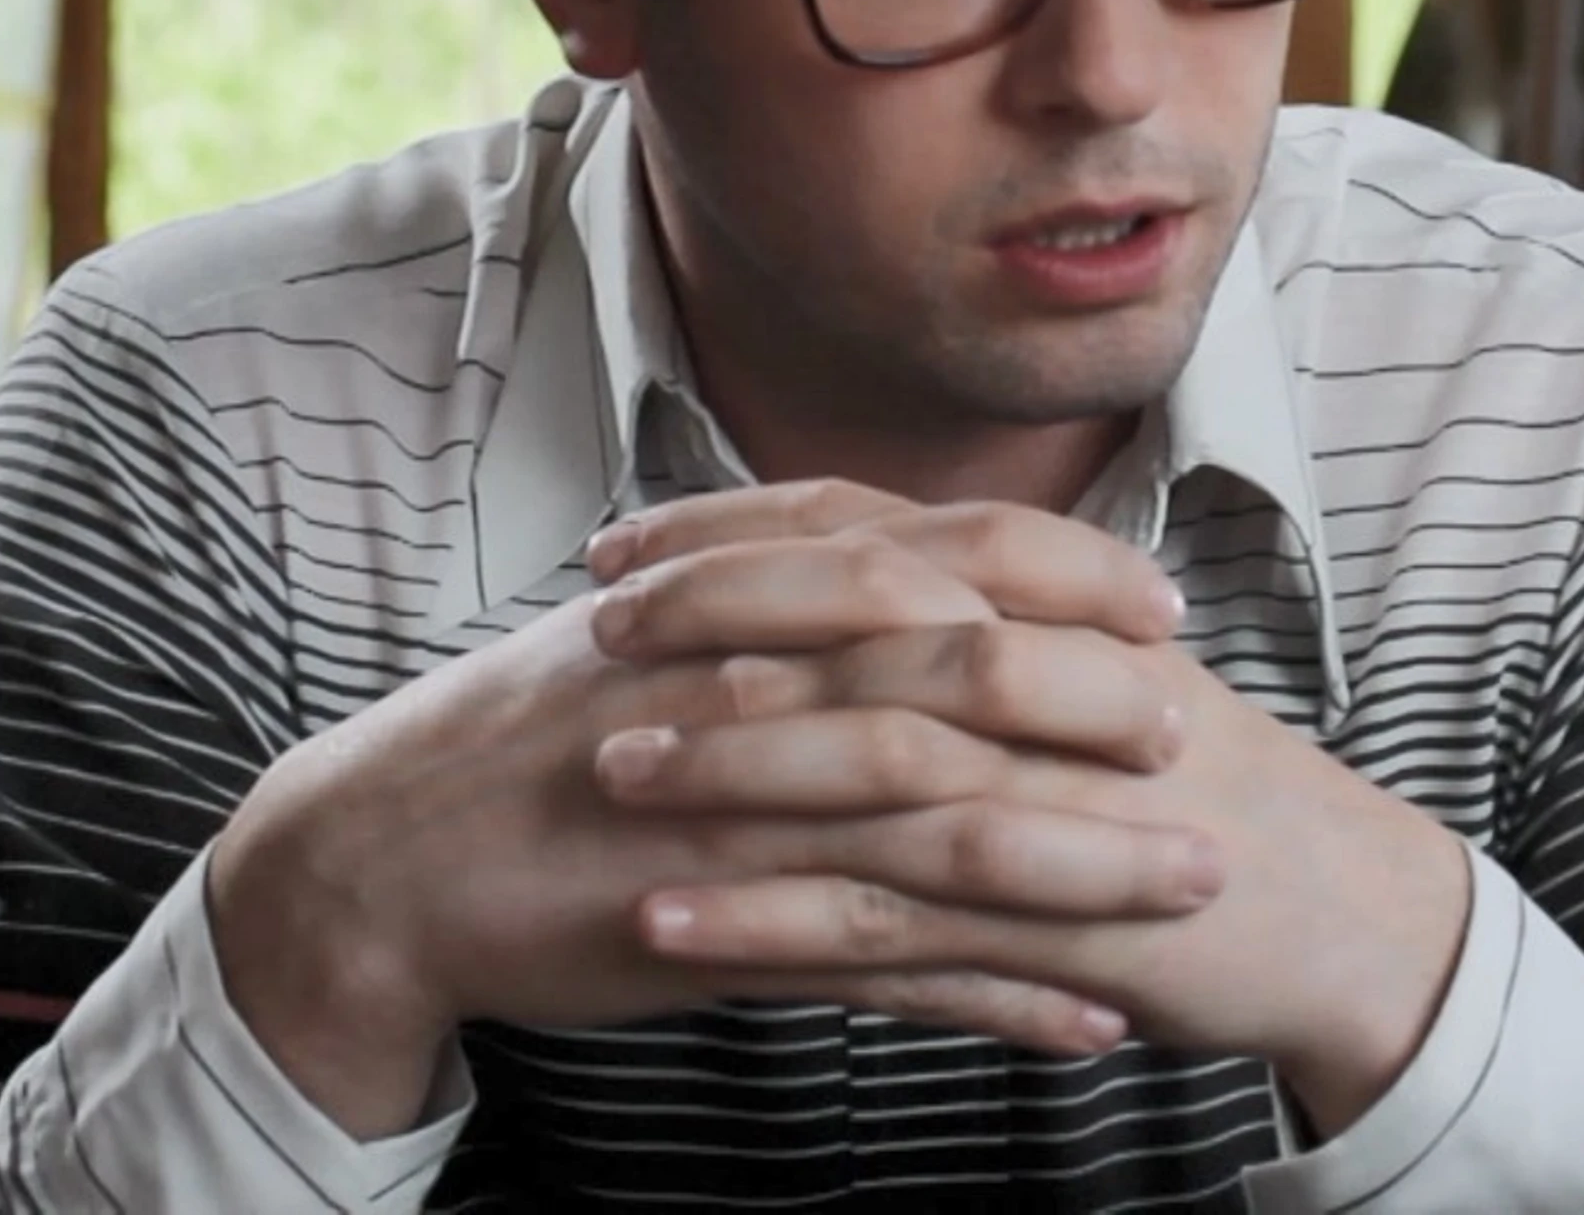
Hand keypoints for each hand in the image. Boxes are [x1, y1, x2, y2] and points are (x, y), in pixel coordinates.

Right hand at [207, 482, 1207, 1138]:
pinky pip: (888, 970)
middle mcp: (755, 691)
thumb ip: (790, 592)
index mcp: (749, 602)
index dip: (1066, 575)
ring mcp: (744, 820)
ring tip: (1197, 892)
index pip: (943, 559)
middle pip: (969, 688)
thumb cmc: (540, 732)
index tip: (1164, 602)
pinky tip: (1089, 1024)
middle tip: (1201, 744)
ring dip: (1089, 869)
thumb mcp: (660, 622)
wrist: (382, 856)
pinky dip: (999, 999)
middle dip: (1102, 716)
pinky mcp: (726, 936)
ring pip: (950, 837)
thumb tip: (925, 566)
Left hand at [597, 496, 1474, 1134]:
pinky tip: (668, 924)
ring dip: (725, 763)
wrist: (1349, 917)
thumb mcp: (1111, 676)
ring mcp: (1055, 796)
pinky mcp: (1049, 918)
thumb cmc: (1210, 799)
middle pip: (863, 616)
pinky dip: (766, 917)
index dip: (745, 529)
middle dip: (716, 617)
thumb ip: (998, 623)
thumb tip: (858, 584)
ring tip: (607, 773)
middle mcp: (1056, 677)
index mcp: (1061, 608)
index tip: (630, 545)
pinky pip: (883, 912)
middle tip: (596, 631)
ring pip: (864, 758)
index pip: (879, 532)